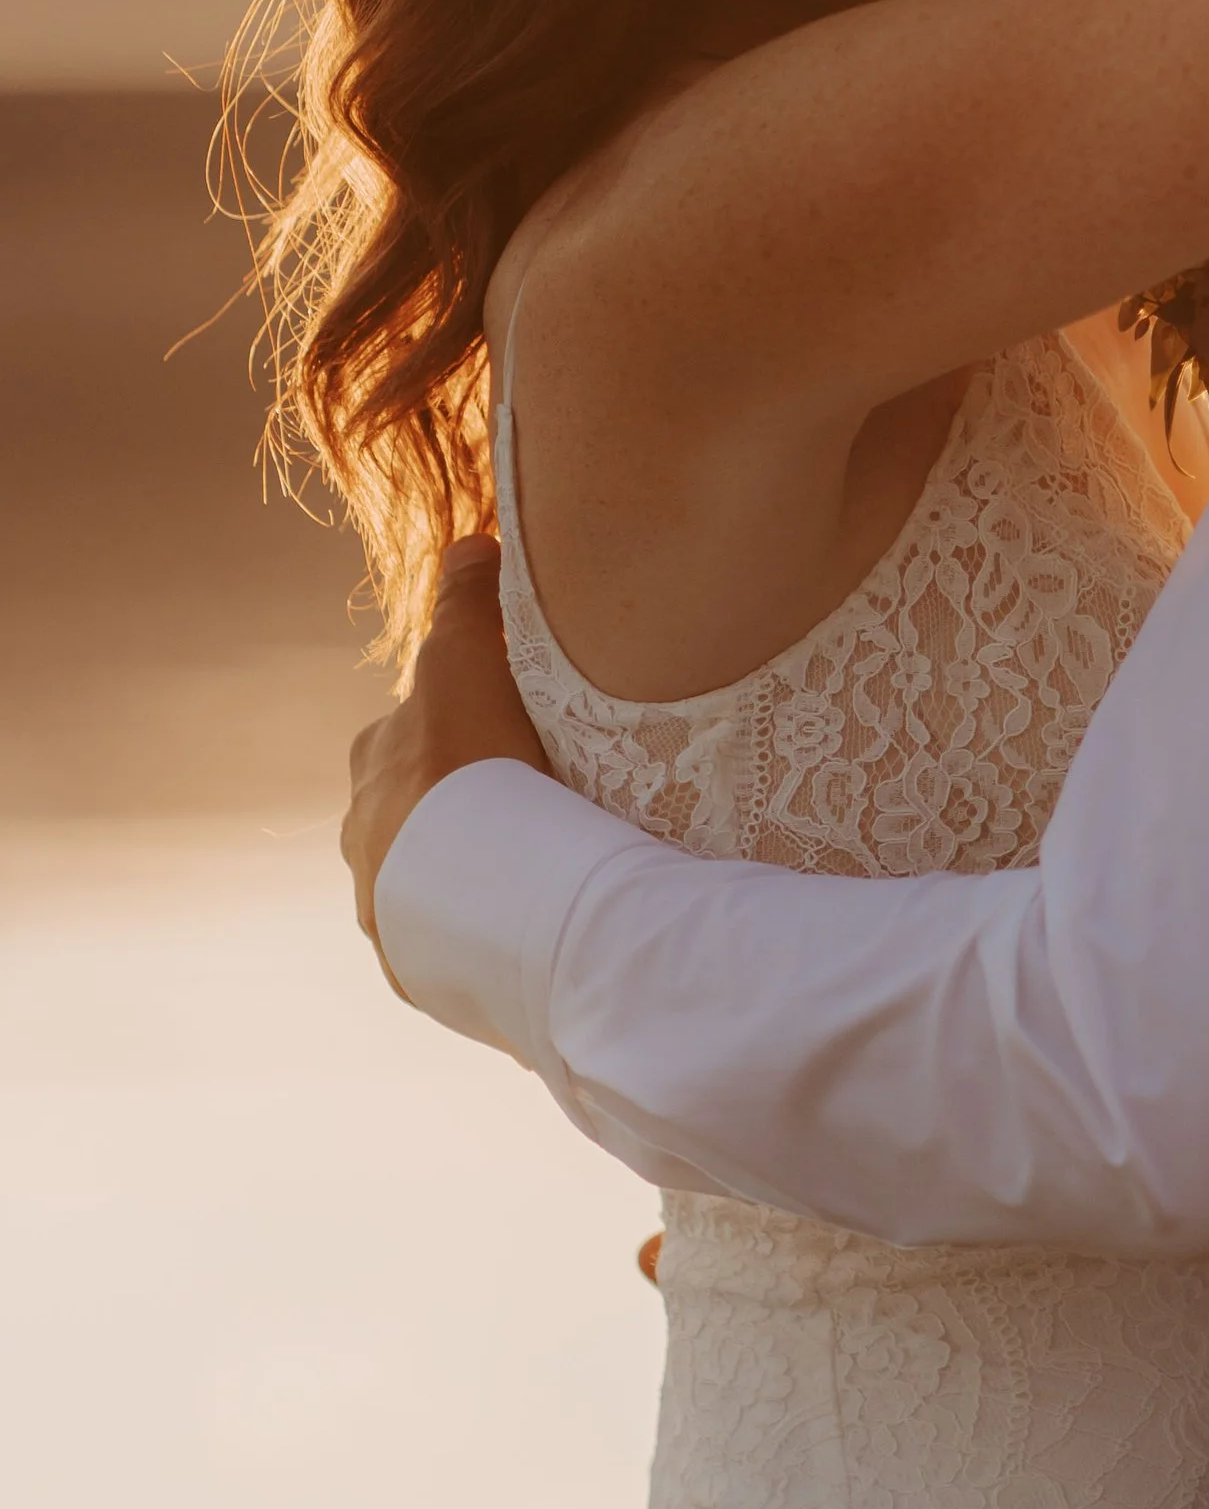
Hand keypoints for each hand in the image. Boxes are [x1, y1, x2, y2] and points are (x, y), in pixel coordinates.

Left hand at [341, 534, 549, 991]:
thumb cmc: (467, 766)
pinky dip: (492, 925)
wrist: (473, 891)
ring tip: (541, 867)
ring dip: (476, 870)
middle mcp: (368, 839)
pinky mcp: (426, 965)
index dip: (460, 721)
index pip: (412, 733)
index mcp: (375, 768)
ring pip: (436, 876)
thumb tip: (469, 542)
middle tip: (533, 797)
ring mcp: (393, 908)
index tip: (511, 724)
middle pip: (418, 808)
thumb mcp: (468, 661)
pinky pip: (461, 937)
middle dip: (462, 804)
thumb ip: (468, 602)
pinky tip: (536, 918)